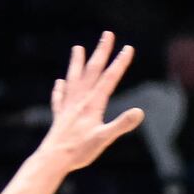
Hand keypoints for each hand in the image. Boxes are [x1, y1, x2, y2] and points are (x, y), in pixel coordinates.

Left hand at [37, 31, 144, 171]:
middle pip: (92, 71)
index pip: (109, 79)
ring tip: (77, 48)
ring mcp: (68, 107)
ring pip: (73, 79)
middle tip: (107, 34)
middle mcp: (79, 101)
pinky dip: (61, 88)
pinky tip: (60, 82)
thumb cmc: (79, 151)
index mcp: (92, 104)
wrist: (52, 159)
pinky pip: (60, 97)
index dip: (120, 63)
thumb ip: (122, 124)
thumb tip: (140, 112)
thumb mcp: (105, 138)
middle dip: (101, 52)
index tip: (128, 48)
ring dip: (77, 63)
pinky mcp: (59, 117)